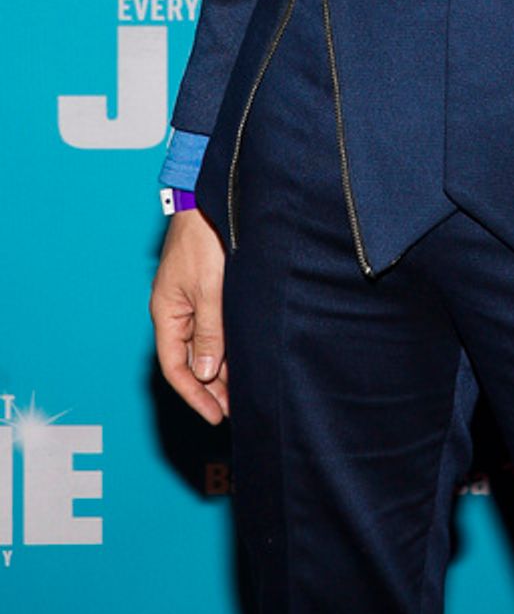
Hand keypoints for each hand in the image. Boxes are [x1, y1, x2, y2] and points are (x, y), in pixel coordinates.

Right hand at [150, 209, 229, 424]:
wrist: (211, 197)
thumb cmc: (205, 237)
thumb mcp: (209, 288)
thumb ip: (209, 331)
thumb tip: (204, 372)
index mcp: (167, 312)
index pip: (176, 368)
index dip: (194, 396)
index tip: (217, 416)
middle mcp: (177, 310)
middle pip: (192, 360)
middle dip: (213, 388)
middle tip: (238, 409)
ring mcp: (193, 299)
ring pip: (206, 345)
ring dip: (223, 369)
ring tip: (246, 391)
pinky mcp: (209, 288)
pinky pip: (216, 327)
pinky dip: (229, 346)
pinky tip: (246, 357)